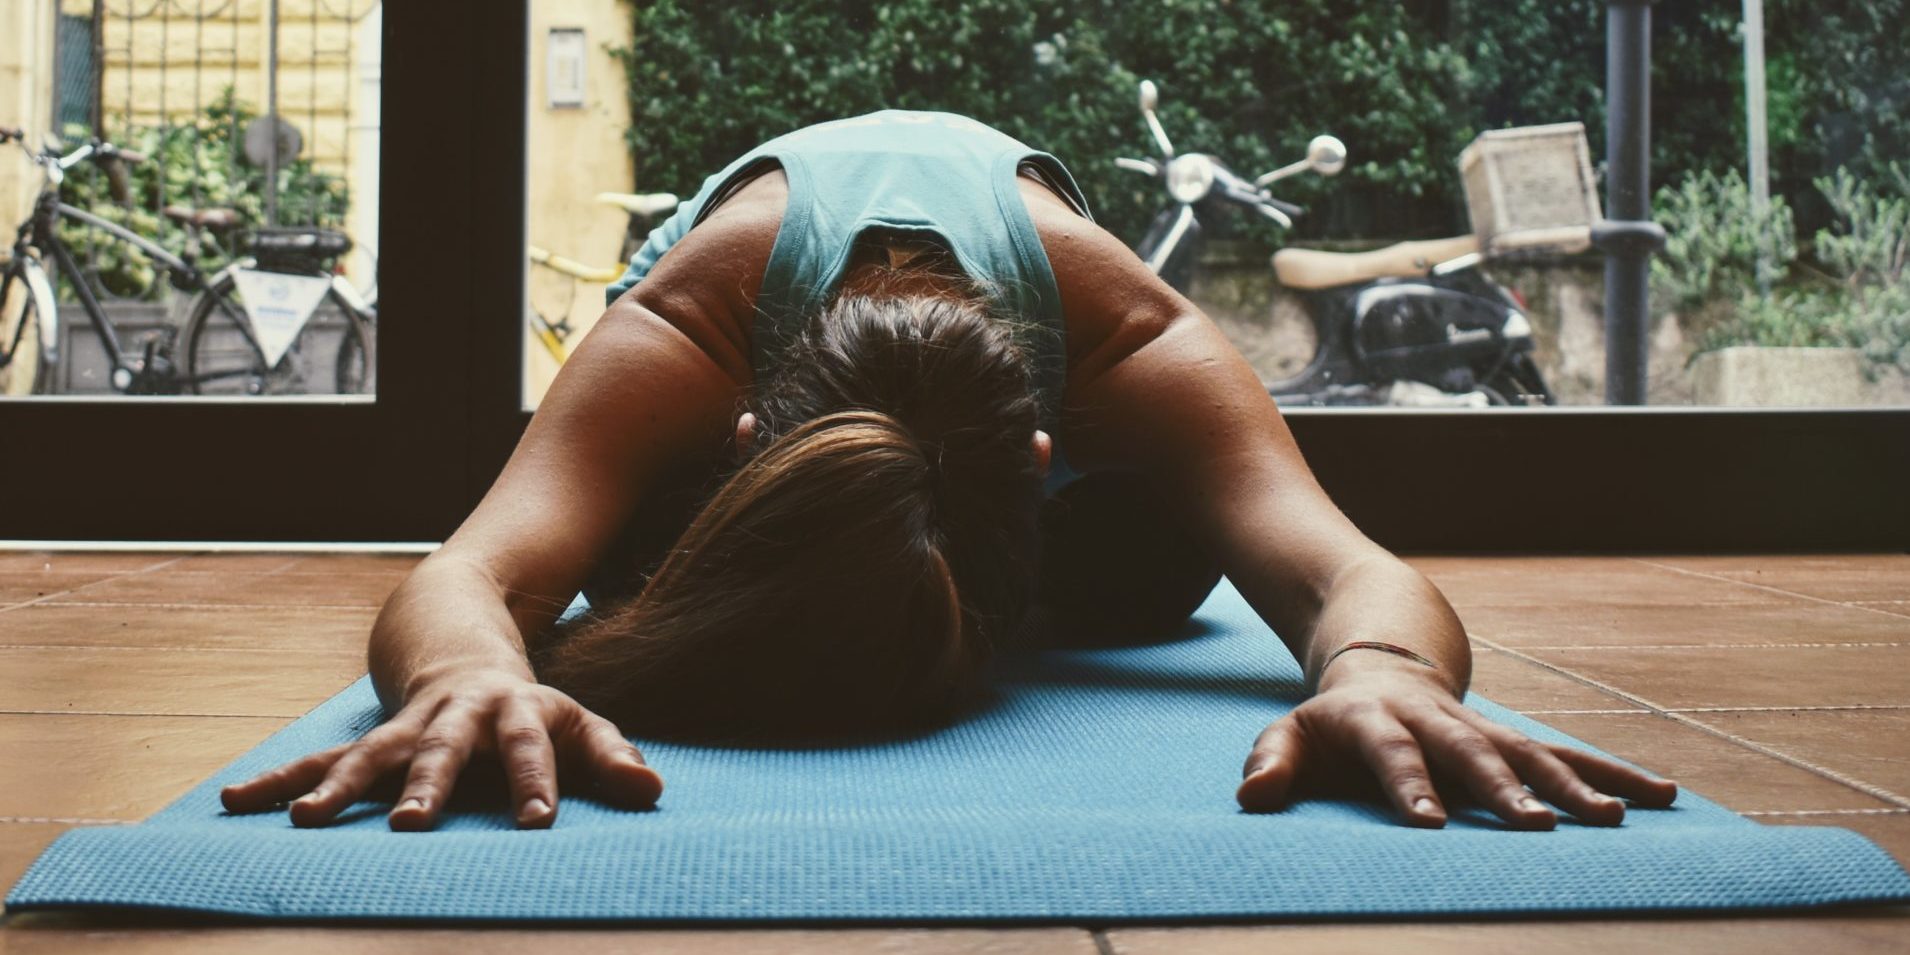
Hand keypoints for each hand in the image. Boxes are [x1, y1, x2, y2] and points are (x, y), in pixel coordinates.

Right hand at [220, 670, 662, 829]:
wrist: (462, 646)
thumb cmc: (528, 708)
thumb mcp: (577, 723)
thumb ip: (610, 756)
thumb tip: (653, 791)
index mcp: (515, 712)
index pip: (533, 748)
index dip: (536, 780)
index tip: (537, 823)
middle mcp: (456, 717)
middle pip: (442, 751)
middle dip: (425, 786)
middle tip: (408, 823)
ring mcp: (406, 726)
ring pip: (368, 754)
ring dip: (337, 787)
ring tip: (306, 822)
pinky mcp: (367, 738)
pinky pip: (318, 761)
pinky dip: (278, 782)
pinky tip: (236, 802)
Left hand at [1235, 655, 1675, 828]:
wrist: (1379, 666)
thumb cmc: (1329, 725)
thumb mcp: (1288, 735)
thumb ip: (1269, 763)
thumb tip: (1250, 798)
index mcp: (1375, 719)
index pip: (1391, 752)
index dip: (1409, 784)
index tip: (1430, 825)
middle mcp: (1436, 719)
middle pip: (1473, 752)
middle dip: (1507, 789)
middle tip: (1540, 827)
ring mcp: (1481, 726)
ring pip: (1531, 752)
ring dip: (1573, 784)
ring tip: (1610, 820)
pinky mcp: (1514, 738)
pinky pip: (1568, 755)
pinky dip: (1614, 773)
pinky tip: (1661, 795)